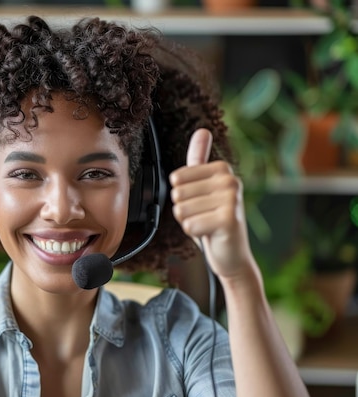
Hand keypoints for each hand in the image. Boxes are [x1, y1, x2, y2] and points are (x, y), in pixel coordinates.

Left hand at [169, 129, 253, 280]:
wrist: (231, 255)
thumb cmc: (212, 220)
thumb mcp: (203, 187)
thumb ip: (199, 159)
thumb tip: (203, 130)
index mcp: (222, 169)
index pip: (176, 178)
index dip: (181, 196)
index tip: (200, 203)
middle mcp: (230, 180)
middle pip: (177, 194)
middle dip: (185, 211)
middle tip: (204, 217)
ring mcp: (232, 199)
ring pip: (181, 211)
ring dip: (190, 223)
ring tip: (207, 225)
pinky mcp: (229, 220)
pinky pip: (189, 225)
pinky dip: (195, 233)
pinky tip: (211, 235)